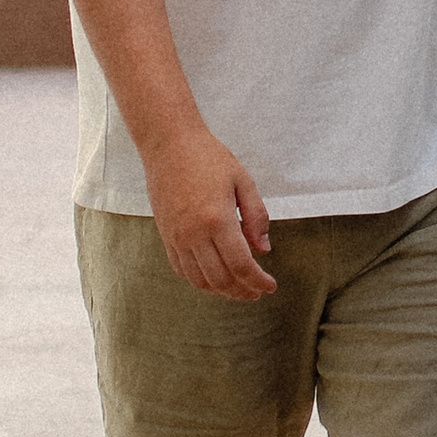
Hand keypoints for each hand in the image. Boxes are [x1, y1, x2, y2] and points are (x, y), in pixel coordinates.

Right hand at [145, 125, 275, 296]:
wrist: (169, 145)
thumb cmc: (209, 158)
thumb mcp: (243, 180)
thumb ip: (256, 217)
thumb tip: (264, 250)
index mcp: (218, 219)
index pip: (241, 265)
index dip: (258, 281)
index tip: (270, 286)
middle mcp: (194, 234)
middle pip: (221, 279)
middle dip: (243, 291)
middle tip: (257, 291)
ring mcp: (176, 238)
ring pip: (200, 280)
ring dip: (222, 291)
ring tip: (239, 290)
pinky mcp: (165, 237)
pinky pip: (182, 270)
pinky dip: (200, 281)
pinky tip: (215, 279)